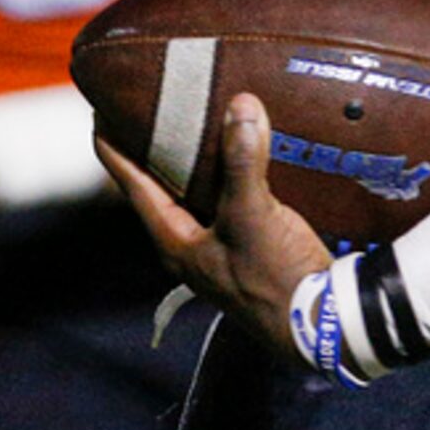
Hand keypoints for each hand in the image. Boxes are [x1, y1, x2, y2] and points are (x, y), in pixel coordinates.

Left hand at [96, 93, 329, 366]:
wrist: (327, 327)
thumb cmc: (276, 280)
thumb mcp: (252, 215)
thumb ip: (243, 161)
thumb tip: (240, 104)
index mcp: (174, 241)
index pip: (131, 183)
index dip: (114, 145)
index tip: (102, 108)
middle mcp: (190, 245)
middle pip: (160, 184)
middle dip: (156, 145)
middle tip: (152, 102)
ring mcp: (220, 247)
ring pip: (197, 190)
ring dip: (196, 156)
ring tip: (195, 115)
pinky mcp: (251, 246)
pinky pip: (230, 197)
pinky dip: (230, 171)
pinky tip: (242, 148)